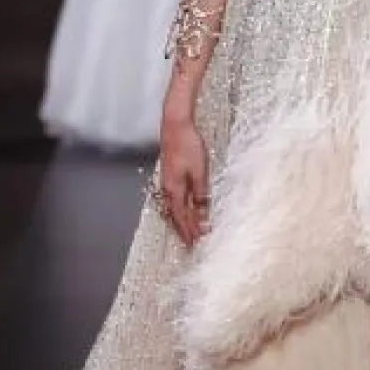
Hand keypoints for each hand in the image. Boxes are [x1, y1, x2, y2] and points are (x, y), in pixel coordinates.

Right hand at [155, 112, 209, 245]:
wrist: (175, 125)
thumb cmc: (188, 146)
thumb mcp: (200, 172)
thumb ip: (201, 195)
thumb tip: (203, 215)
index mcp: (174, 189)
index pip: (183, 217)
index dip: (190, 230)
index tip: (196, 243)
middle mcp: (167, 188)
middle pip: (175, 215)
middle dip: (183, 230)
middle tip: (191, 244)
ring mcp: (166, 180)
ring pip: (172, 207)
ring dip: (180, 220)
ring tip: (186, 231)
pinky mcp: (169, 174)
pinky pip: (172, 198)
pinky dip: (177, 208)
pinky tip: (181, 208)